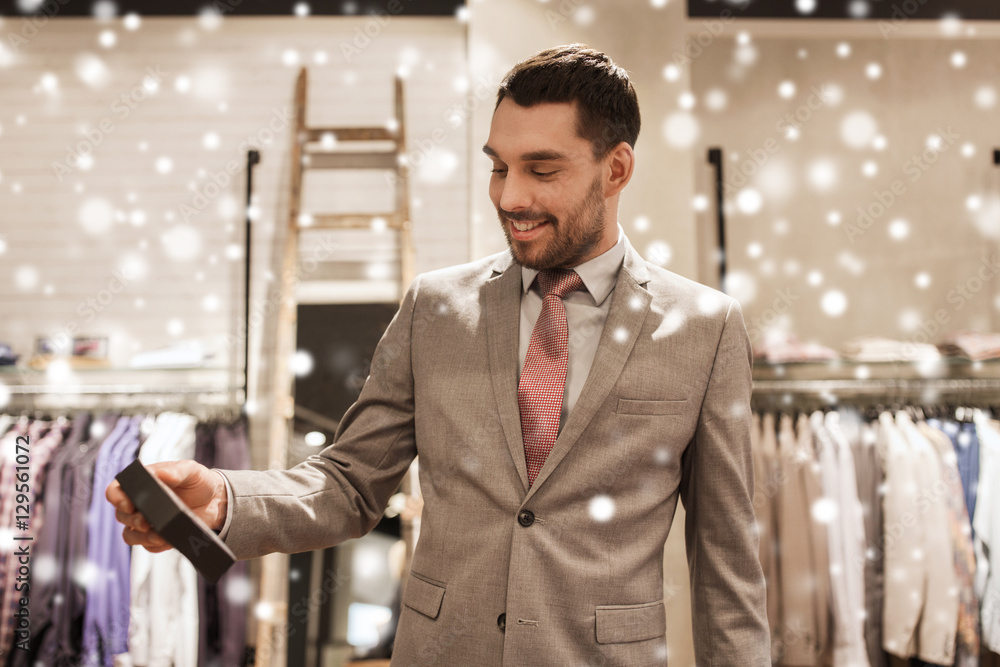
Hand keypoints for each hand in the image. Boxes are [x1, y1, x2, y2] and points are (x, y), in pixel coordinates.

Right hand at [106, 460, 227, 552]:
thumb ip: (176, 471)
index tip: (129, 504)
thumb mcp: (191, 470)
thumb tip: (160, 474)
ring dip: (142, 537)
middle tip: (147, 521)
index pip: (115, 490)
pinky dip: (157, 544)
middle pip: (121, 516)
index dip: (117, 498)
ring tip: (159, 535)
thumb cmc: (198, 481)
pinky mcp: (156, 537)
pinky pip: (148, 546)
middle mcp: (138, 504)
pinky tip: (169, 539)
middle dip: (133, 520)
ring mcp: (146, 522)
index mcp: (141, 484)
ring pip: (130, 536)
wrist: (214, 500)